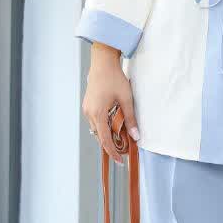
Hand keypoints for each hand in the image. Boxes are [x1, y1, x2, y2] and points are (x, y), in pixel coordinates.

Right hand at [81, 43, 140, 164]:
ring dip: (107, 135)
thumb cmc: (115, 79)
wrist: (102, 62)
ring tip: (121, 138)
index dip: (113, 152)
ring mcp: (87, 109)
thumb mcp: (126, 99)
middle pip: (99, 136)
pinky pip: (95, 121)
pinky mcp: (88, 105)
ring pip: (96, 129)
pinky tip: (113, 125)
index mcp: (97, 114)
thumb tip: (136, 137)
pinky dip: (103, 126)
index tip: (120, 160)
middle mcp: (89, 113)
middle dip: (110, 145)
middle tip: (124, 150)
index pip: (104, 140)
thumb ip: (131, 119)